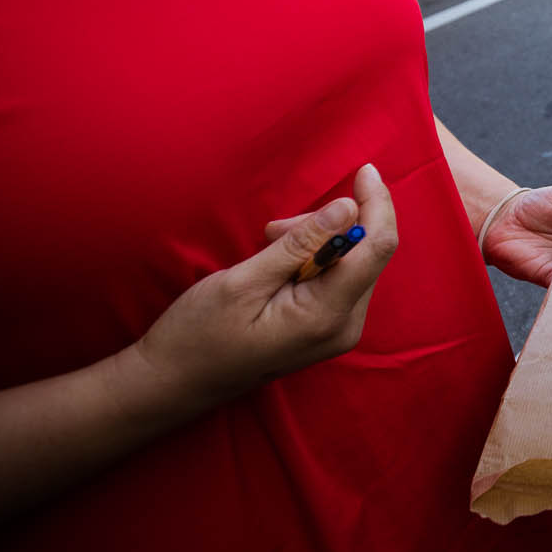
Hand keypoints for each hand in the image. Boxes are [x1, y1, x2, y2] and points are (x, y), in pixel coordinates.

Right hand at [129, 164, 398, 416]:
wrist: (173, 382)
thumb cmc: (198, 334)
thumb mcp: (243, 281)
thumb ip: (300, 245)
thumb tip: (349, 207)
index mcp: (327, 316)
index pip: (377, 247)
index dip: (377, 202)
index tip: (364, 169)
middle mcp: (344, 326)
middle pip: (365, 252)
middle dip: (329, 225)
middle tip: (274, 229)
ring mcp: (338, 329)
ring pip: (351, 262)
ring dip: (317, 241)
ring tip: (267, 246)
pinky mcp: (326, 327)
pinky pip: (337, 278)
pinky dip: (314, 259)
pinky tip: (278, 263)